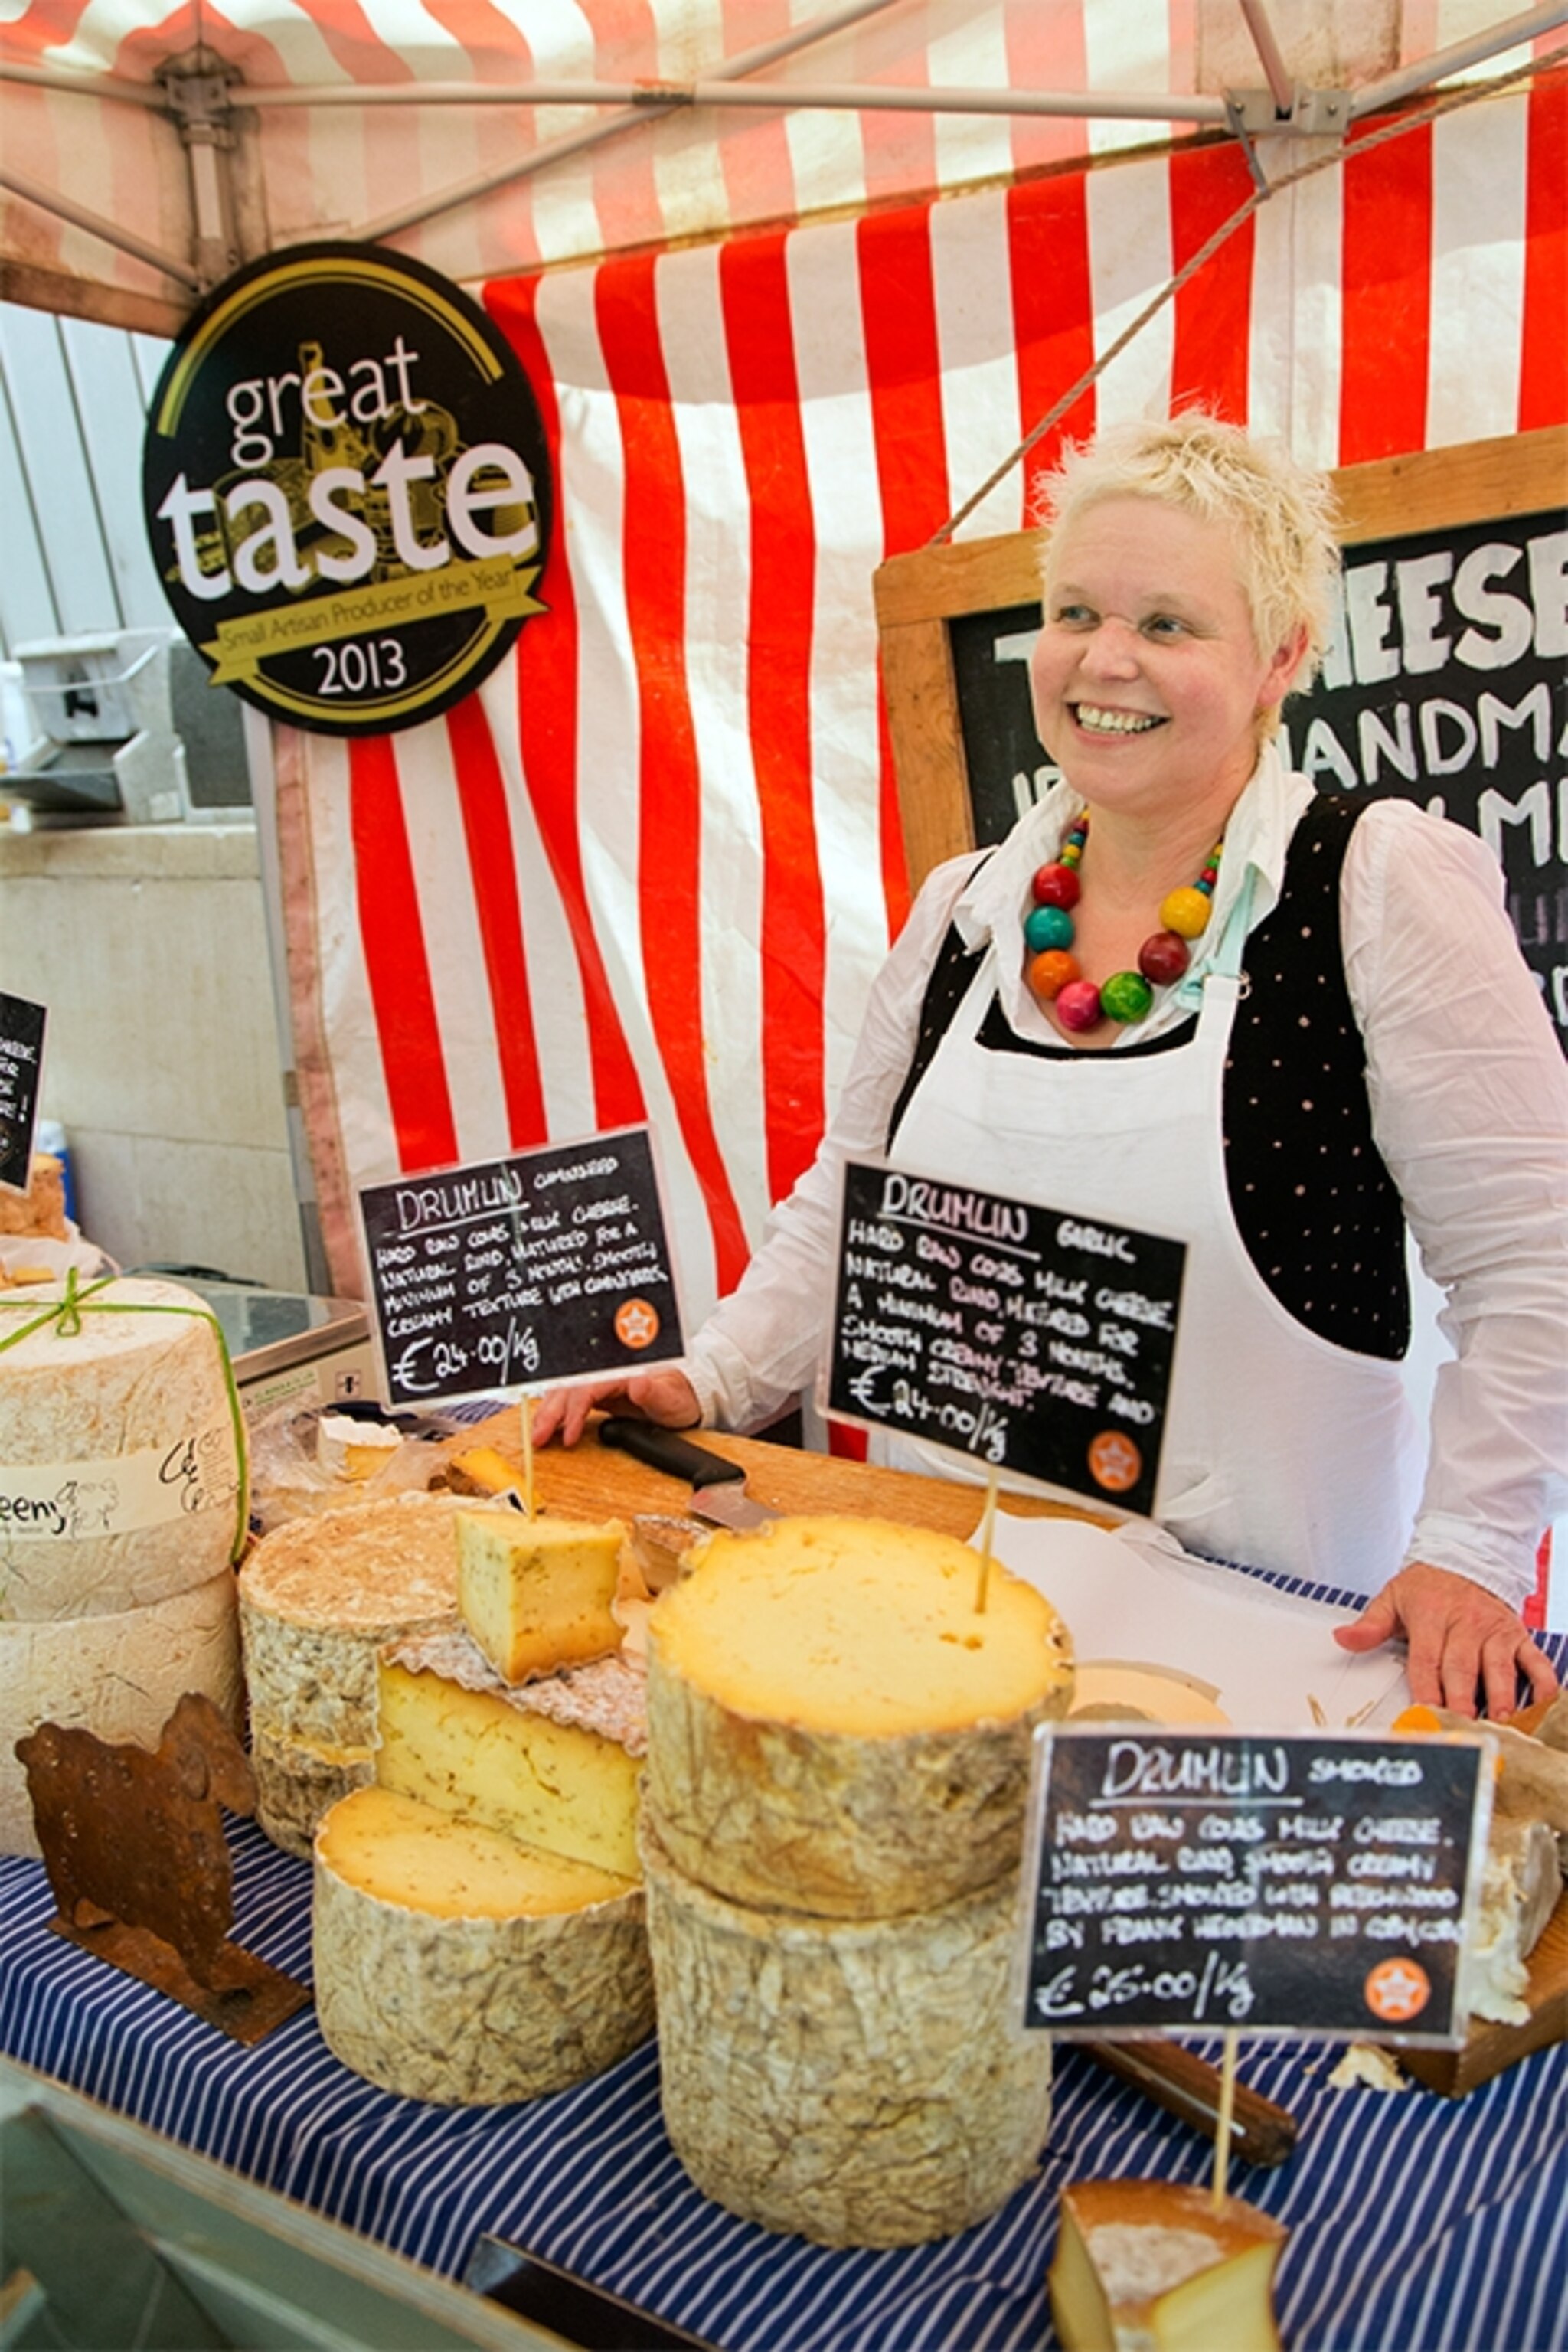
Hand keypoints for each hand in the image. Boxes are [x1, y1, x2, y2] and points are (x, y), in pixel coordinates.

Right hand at [530, 1370, 701, 1449]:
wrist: (685, 1396)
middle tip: (538, 1439)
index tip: (569, 1436)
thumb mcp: (671, 1399)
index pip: (588, 1388)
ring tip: (537, 1436)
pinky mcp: (597, 1393)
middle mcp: (606, 1375)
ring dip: (548, 1414)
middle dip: (551, 1413)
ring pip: (565, 1393)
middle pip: (569, 1389)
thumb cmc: (679, 1397)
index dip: (574, 1412)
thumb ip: (654, 1393)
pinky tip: (548, 1428)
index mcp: (620, 1373)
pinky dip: (555, 1413)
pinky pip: (569, 1400)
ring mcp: (600, 1383)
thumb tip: (637, 1384)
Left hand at [1333, 1560, 1559, 1720]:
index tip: (1425, 1712)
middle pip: (1462, 1668)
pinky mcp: (1519, 1635)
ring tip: (1499, 1722)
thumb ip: (1370, 1624)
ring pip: (1500, 1667)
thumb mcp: (1392, 1597)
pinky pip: (1535, 1660)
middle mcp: (1466, 1624)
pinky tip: (1539, 1705)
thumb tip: (1342, 1638)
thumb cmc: (1428, 1586)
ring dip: (1501, 1696)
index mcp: (1431, 1617)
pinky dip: (1541, 1683)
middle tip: (1461, 1727)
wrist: (1466, 1555)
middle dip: (1462, 1700)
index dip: (1426, 1688)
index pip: (1427, 1660)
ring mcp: (1495, 1631)